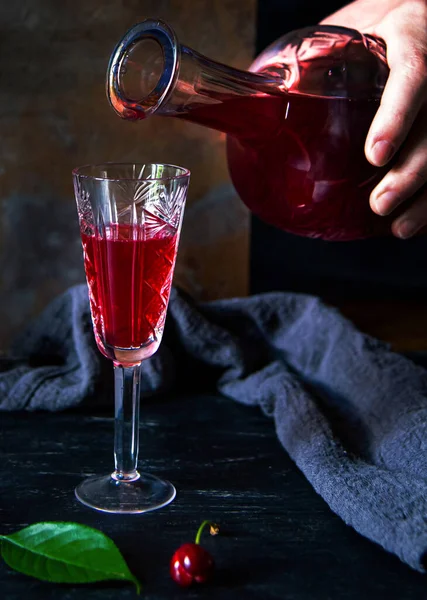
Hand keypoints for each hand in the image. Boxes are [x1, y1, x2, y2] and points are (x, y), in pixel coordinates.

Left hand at [321, 0, 426, 238]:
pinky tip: (415, 222)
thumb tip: (245, 112)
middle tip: (381, 203)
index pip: (414, 73)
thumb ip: (301, 68)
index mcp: (409, 35)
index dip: (397, 117)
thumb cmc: (363, 33)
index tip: (375, 156)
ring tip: (398, 227)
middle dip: (412, 171)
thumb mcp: (333, 38)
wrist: (400, 22)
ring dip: (426, 195)